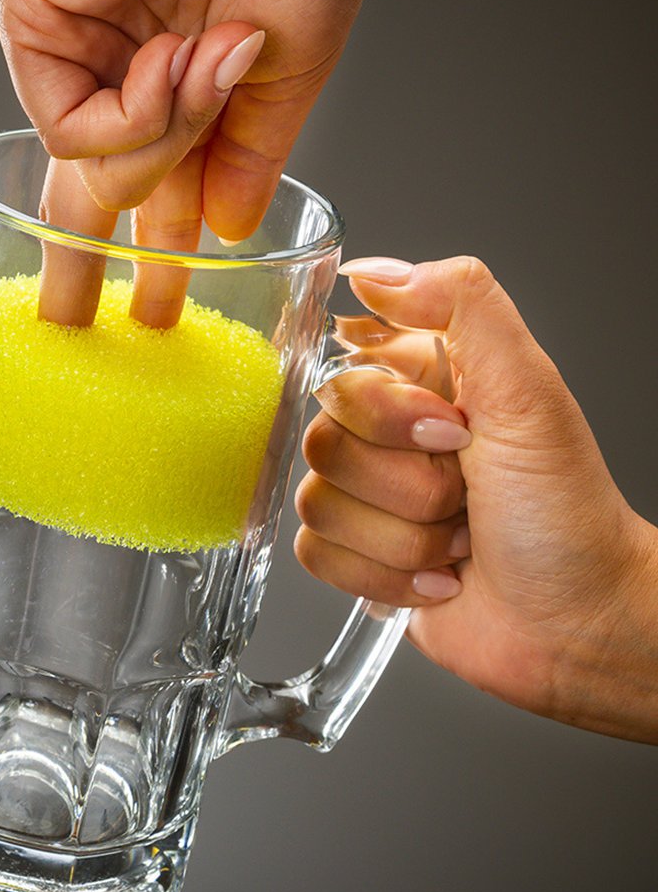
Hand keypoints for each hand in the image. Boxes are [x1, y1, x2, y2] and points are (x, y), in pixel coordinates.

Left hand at [0, 0, 364, 325]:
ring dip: (164, 146)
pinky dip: (134, 118)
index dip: (162, 256)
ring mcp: (80, 52)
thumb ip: (255, 152)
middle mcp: (126, 72)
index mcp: (188, 79)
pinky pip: (75, 129)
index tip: (161, 315)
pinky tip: (173, 66)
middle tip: (68, 334)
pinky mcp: (37, 21)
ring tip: (209, 70)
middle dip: (83, 272)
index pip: (162, 189)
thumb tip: (227, 232)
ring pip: (95, 173)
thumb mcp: (294, 58)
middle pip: (87, 197)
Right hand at [294, 255, 657, 743]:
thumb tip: (371, 270)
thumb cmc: (565, 512)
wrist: (576, 620)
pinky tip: (434, 577)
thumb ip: (462, 305)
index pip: (341, 373)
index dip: (391, 416)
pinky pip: (316, 555)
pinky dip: (382, 576)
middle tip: (465, 492)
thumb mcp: (529, 391)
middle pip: (323, 444)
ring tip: (457, 541)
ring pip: (318, 505)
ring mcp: (366, 497)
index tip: (455, 433)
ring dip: (404, 537)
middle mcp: (385, 436)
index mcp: (420, 383)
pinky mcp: (355, 554)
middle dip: (409, 486)